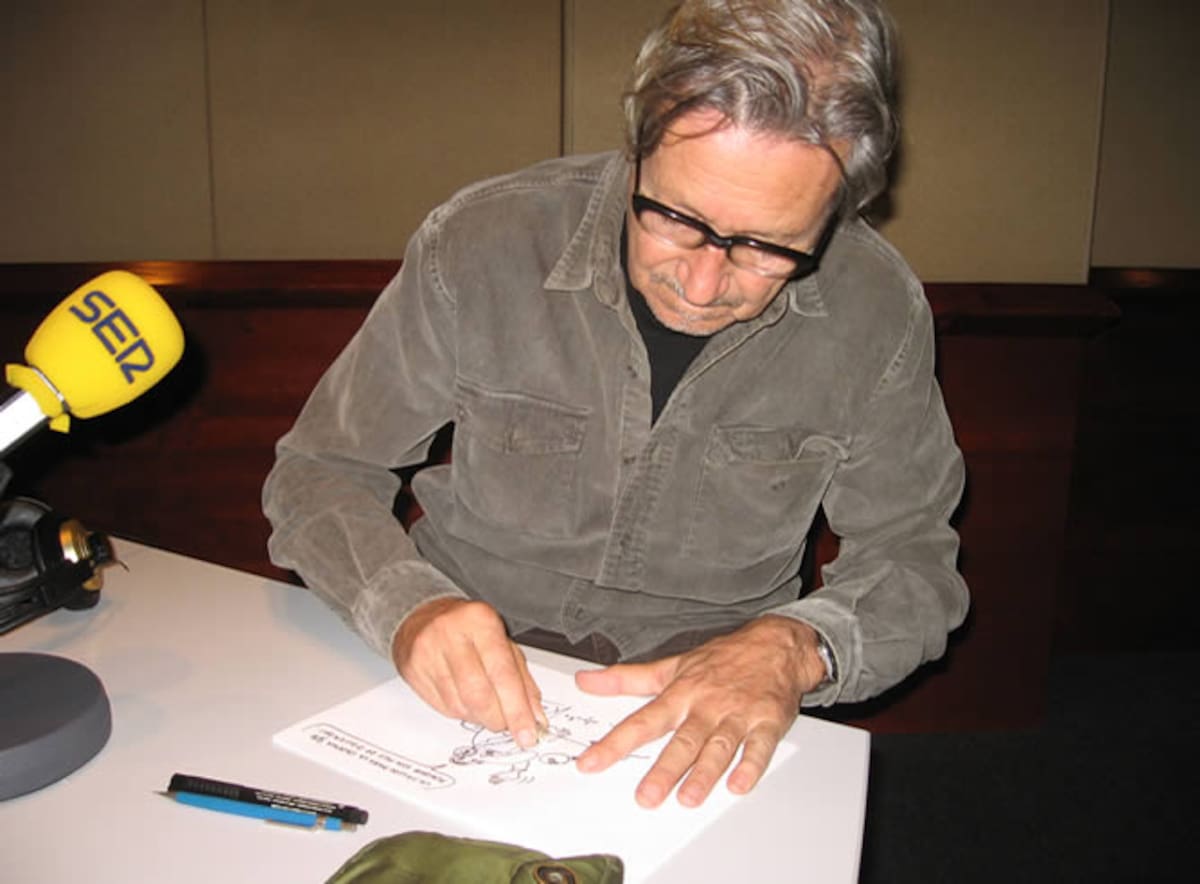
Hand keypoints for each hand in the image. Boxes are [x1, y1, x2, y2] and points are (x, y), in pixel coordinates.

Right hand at [392, 597, 547, 746]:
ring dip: (481, 717)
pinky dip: (463, 713)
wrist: (422, 616)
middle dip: (498, 719)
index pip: (502, 674)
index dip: (517, 710)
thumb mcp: (502, 642)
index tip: (528, 734)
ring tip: (487, 707)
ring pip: (460, 706)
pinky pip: (444, 708)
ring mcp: (428, 653)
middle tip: (506, 723)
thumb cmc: (469, 629)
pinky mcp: (413, 671)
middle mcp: (451, 634)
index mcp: (480, 621)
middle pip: (479, 695)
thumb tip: (535, 716)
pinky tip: (466, 700)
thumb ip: (522, 679)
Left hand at [574, 616, 827, 807]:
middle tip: (646, 796)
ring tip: (689, 798)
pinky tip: (739, 785)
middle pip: (683, 740)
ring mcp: (738, 714)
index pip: (642, 721)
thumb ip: (627, 679)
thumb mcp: (672, 666)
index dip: (615, 743)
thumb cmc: (723, 659)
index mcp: (682, 693)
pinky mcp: (768, 722)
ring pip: (719, 746)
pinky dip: (751, 766)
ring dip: (705, 773)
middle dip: (664, 770)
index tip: (591, 763)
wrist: (777, 645)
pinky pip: (759, 746)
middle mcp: (707, 705)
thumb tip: (585, 681)